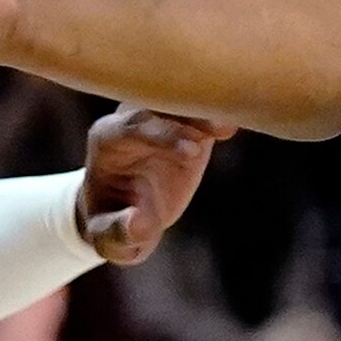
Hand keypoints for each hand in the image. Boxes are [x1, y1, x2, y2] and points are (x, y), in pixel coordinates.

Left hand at [76, 108, 235, 264]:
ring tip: (226, 127)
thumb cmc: (112, 224)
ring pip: (184, 102)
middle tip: (211, 136)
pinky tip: (232, 126)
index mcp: (108, 138)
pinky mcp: (188, 125)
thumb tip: (142, 224)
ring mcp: (161, 119)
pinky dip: (218, 116)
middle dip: (186, 119)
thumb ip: (119, 232)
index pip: (132, 127)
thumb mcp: (109, 238)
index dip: (160, 136)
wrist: (126, 212)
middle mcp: (132, 118)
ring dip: (205, 112)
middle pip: (160, 106)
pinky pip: (203, 112)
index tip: (191, 152)